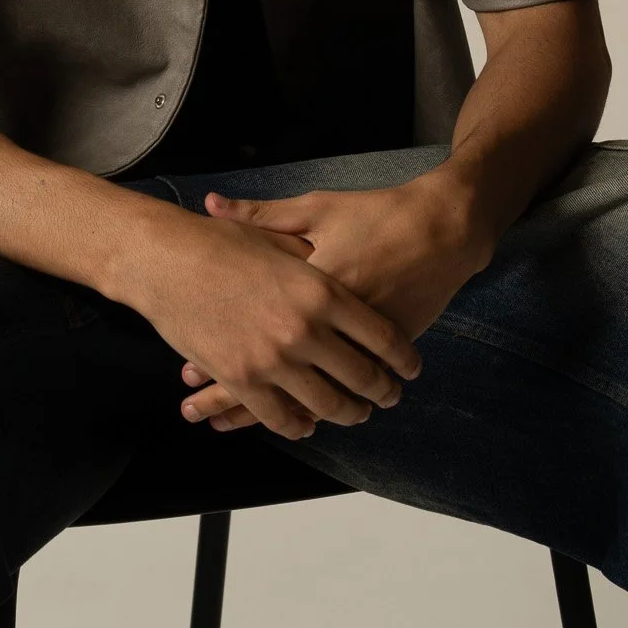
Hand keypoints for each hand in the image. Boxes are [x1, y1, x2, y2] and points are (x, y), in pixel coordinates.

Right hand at [130, 204, 422, 441]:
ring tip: (358, 413)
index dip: (401, 356)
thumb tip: (342, 273)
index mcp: (320, 289)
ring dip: (347, 413)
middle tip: (389, 396)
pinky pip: (282, 417)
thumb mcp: (281, 237)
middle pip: (361, 375)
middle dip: (382, 391)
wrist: (164, 260)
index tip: (409, 367)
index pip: (380, 335)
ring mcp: (273, 359)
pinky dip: (300, 425)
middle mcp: (303, 328)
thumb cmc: (219, 243)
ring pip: (326, 404)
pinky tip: (310, 424)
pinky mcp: (242, 380)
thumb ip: (316, 260)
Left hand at [179, 173, 490, 429]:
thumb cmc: (375, 215)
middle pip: (273, 376)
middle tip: (202, 412)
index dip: (216, 360)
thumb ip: (262, 215)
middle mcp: (328, 325)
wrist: (439, 229)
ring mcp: (358, 345)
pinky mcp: (381, 358)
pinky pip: (342, 392)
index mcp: (305, 287)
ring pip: (307, 398)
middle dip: (233, 403)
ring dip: (271, 414)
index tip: (189, 375)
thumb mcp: (315, 209)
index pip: (252, 331)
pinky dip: (317, 410)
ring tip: (231, 424)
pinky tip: (298, 420)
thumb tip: (212, 203)